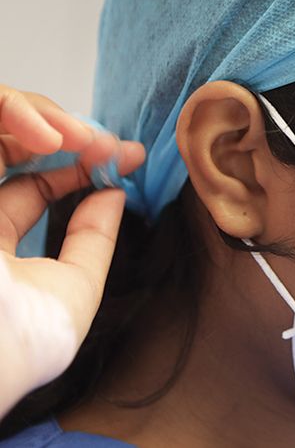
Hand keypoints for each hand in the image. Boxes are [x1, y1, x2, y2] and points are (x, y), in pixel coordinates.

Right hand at [0, 85, 144, 416]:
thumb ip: (94, 239)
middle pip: (8, 145)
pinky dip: (11, 112)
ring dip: (40, 117)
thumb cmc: (24, 338)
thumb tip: (115, 191)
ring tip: (84, 139)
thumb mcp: (75, 288)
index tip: (127, 156)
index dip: (79, 165)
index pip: (30, 187)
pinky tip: (52, 136)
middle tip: (108, 143)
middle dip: (64, 132)